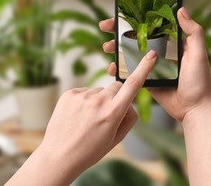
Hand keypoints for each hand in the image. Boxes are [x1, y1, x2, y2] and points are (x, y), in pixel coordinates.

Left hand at [7, 50, 156, 185]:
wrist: (59, 156)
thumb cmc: (90, 150)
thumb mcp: (116, 138)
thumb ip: (129, 118)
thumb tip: (130, 102)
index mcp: (113, 113)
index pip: (133, 85)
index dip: (144, 68)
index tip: (151, 54)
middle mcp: (98, 101)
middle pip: (117, 87)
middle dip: (117, 96)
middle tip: (107, 114)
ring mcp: (82, 96)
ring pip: (100, 90)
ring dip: (99, 100)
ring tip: (87, 119)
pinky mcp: (69, 94)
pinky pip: (85, 92)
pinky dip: (85, 101)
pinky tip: (78, 116)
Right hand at [99, 7, 210, 122]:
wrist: (195, 110)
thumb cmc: (200, 81)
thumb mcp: (198, 54)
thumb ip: (193, 32)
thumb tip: (181, 9)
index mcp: (171, 42)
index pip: (150, 25)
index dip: (135, 18)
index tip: (119, 13)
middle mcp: (160, 51)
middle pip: (135, 37)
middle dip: (118, 31)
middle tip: (104, 26)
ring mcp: (151, 66)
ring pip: (129, 53)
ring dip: (115, 49)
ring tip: (106, 48)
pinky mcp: (146, 80)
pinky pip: (130, 72)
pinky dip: (118, 69)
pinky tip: (111, 68)